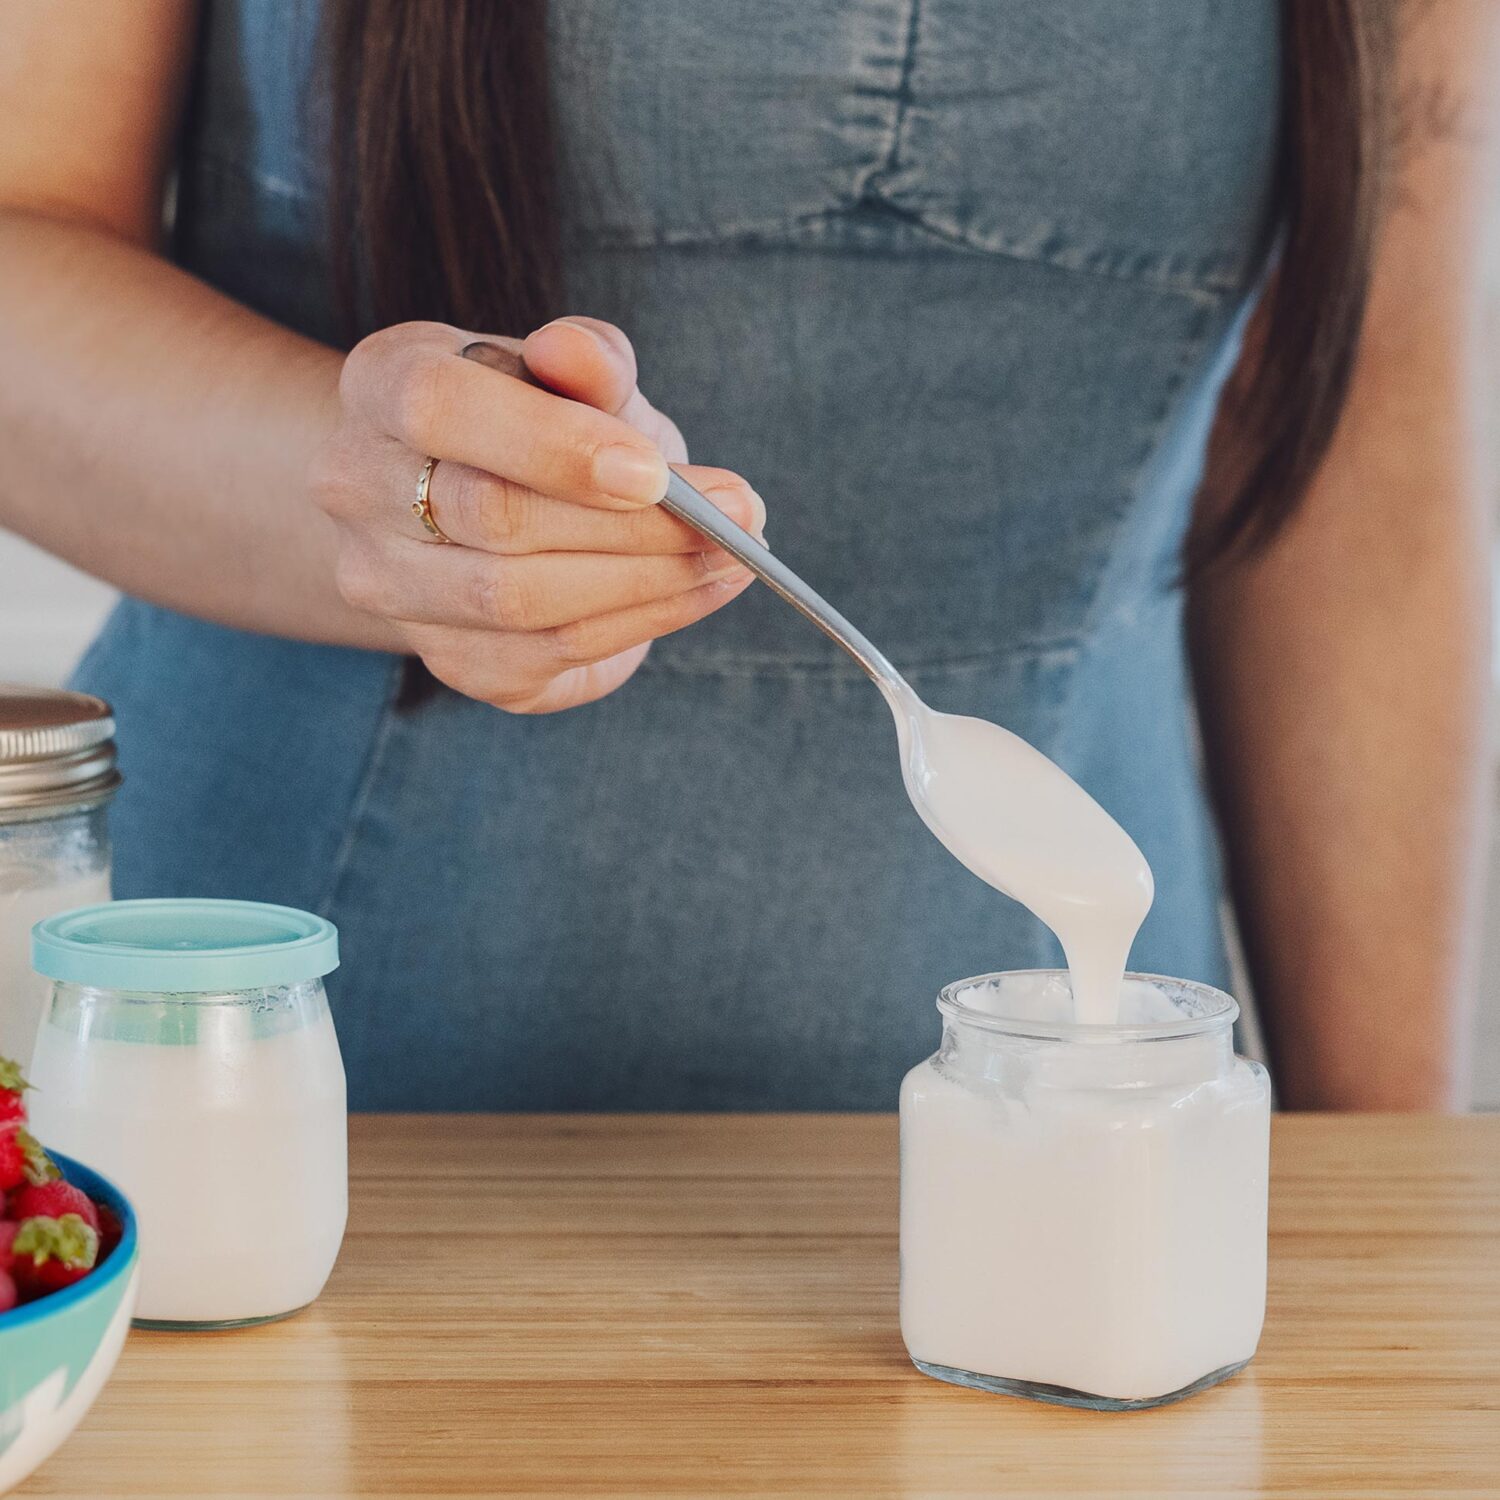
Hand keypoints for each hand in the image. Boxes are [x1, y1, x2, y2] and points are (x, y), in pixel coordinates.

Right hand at [310, 316, 764, 711]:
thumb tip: (577, 352)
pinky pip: (550, 654)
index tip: (653, 471)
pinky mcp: (448, 660)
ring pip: (520, 600)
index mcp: (382, 385)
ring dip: (648, 582)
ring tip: (732, 555)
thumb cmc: (541, 424)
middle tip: (737, 514)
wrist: (484, 507)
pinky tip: (698, 590)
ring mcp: (390, 585)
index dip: (553, 444)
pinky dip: (641, 623)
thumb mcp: (572, 376)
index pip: (441, 408)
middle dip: (632, 524)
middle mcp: (357, 488)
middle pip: (494, 518)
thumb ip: (587, 360)